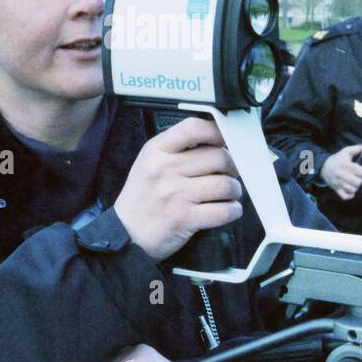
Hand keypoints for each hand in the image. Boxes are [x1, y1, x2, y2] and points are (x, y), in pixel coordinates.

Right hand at [113, 117, 242, 261]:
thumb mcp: (150, 162)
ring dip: (235, 191)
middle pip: (219, 157)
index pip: (193, 128)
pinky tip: (227, 210)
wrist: (126, 233)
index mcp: (157, 150)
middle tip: (229, 174)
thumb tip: (218, 141)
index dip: (217, 132)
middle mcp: (166, 169)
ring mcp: (175, 194)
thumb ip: (178, 148)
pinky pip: (224, 211)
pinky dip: (232, 210)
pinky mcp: (184, 218)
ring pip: (226, 185)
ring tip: (229, 194)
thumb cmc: (143, 196)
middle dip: (233, 167)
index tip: (225, 140)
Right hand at [320, 143, 361, 199]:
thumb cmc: (337, 159)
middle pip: (358, 182)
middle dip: (359, 179)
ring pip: (353, 190)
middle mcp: (342, 174)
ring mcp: (338, 183)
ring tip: (352, 182)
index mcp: (345, 165)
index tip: (358, 169)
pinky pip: (345, 197)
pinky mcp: (336, 189)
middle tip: (356, 176)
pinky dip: (350, 195)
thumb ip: (357, 148)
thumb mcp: (346, 152)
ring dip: (355, 187)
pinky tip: (350, 190)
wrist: (323, 167)